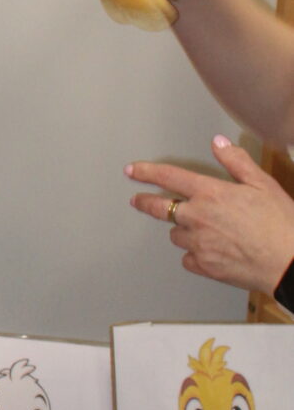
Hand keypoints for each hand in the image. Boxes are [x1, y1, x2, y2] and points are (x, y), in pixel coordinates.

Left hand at [126, 136, 293, 296]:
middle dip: (145, 203)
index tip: (132, 170)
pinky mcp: (205, 267)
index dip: (146, 172)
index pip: (169, 177)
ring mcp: (199, 244)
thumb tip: (218, 143)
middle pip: (160, 209)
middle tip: (137, 201)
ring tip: (198, 229)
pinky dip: (193, 254)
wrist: (290, 262)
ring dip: (181, 230)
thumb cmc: (280, 223)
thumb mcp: (262, 184)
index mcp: (210, 194)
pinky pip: (187, 258)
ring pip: (176, 235)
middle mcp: (198, 218)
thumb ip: (236, 161)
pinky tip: (207, 251)